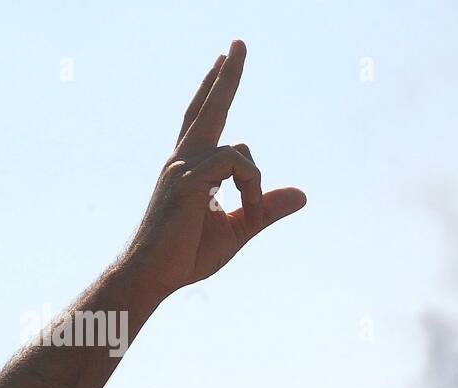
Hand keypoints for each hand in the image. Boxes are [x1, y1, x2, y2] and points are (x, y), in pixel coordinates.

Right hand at [119, 40, 306, 300]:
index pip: (203, 117)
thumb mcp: (239, 229)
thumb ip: (267, 209)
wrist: (154, 276)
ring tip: (248, 217)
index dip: (215, 90)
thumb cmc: (187, 255)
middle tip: (240, 42)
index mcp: (190, 167)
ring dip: (255, 187)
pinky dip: (251, 190)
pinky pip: (237, 166)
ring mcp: (183, 167)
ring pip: (239, 148)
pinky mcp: (188, 181)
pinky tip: (246, 213)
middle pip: (206, 107)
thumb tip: (303, 194)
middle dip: (227, 76)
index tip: (224, 61)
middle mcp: (183, 159)